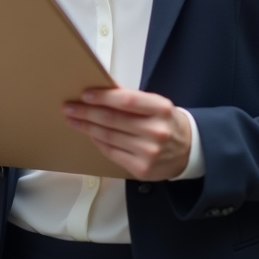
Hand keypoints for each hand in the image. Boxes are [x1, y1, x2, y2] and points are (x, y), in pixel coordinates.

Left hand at [63, 88, 190, 180]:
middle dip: (87, 112)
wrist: (189, 151)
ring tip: (73, 119)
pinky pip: (112, 153)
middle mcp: (156, 131)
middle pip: (113, 120)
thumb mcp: (157, 105)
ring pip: (109, 137)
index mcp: (161, 109)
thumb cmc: (168, 122)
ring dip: (87, 127)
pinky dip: (98, 142)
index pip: (127, 101)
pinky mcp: (141, 169)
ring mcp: (148, 152)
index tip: (85, 94)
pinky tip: (89, 134)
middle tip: (69, 107)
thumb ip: (133, 99)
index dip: (103, 97)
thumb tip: (104, 89)